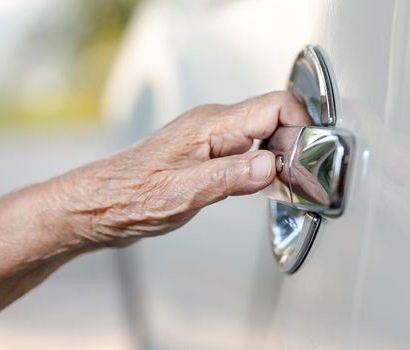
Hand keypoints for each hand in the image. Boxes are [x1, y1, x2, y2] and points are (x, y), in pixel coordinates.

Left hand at [51, 91, 309, 245]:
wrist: (100, 205)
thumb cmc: (130, 197)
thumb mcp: (184, 192)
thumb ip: (230, 176)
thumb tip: (271, 164)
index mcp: (212, 126)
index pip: (275, 107)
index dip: (301, 127)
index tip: (309, 157)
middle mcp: (214, 125)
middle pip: (275, 119)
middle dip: (294, 146)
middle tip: (298, 180)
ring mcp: (211, 139)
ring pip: (263, 135)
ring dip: (279, 158)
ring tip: (285, 186)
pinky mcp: (208, 154)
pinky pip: (247, 150)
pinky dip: (262, 167)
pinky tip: (262, 186)